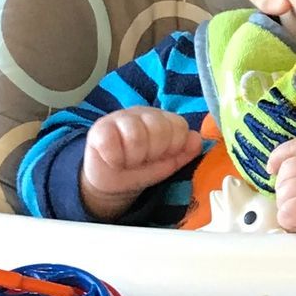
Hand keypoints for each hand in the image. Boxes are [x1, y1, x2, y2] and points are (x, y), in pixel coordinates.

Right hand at [80, 108, 202, 219]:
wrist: (111, 182)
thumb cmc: (141, 168)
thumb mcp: (168, 163)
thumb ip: (185, 151)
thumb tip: (197, 139)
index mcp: (163, 119)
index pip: (179, 126)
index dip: (173, 147)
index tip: (162, 156)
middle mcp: (142, 113)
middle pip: (159, 128)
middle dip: (153, 153)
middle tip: (143, 159)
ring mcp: (119, 117)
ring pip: (136, 135)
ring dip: (134, 157)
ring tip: (129, 161)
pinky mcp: (99, 129)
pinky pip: (111, 143)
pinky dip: (115, 159)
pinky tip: (114, 160)